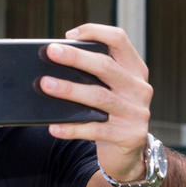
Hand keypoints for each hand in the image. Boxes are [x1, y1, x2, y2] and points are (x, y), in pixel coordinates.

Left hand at [39, 23, 152, 183]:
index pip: (119, 39)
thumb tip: (55, 61)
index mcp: (135, 69)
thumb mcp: (110, 90)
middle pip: (106, 66)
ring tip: (45, 84)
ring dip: (70, 89)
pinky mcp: (129, 135)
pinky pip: (95, 130)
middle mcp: (140, 88)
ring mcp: (137, 112)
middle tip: (51, 52)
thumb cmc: (110, 114)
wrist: (130, 154)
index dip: (95, 32)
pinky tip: (54, 127)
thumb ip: (93, 75)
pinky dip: (72, 128)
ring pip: (99, 97)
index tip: (69, 35)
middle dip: (76, 57)